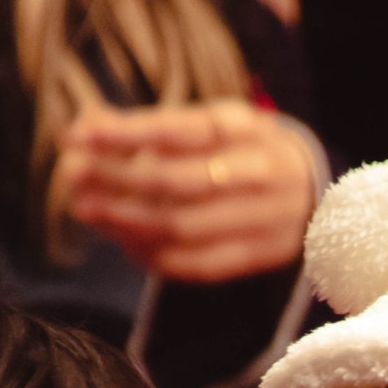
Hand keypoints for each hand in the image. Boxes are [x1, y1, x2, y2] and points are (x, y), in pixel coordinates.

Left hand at [59, 97, 319, 282]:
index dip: (126, 135)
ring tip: (85, 209)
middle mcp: (261, 175)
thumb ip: (152, 127)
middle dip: (118, 180)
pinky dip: (152, 254)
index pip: (180, 131)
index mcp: (249, 131)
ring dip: (125, 221)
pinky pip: (197, 264)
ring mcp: (264, 220)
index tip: (78, 134)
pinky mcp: (259, 257)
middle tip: (72, 176)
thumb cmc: (244, 151)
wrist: (315, 192)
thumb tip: (85, 128)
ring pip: (183, 227)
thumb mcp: (210, 124)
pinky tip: (122, 240)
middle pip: (178, 182)